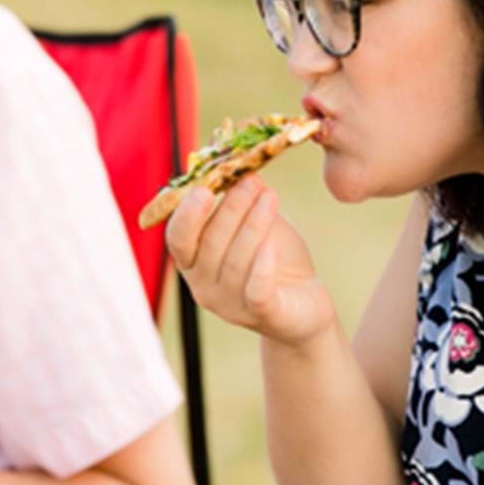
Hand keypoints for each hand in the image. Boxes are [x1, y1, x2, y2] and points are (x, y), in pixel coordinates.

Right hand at [165, 175, 334, 346]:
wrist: (304, 301)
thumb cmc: (272, 259)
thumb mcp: (253, 225)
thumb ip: (241, 202)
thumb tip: (239, 168)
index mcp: (194, 263)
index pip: (178, 238)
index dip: (187, 214)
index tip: (204, 187)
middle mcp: (204, 286)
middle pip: (209, 245)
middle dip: (230, 209)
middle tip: (251, 181)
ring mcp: (231, 305)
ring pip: (235, 262)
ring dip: (253, 225)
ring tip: (270, 197)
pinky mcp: (263, 316)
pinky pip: (257, 291)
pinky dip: (262, 267)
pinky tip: (271, 245)